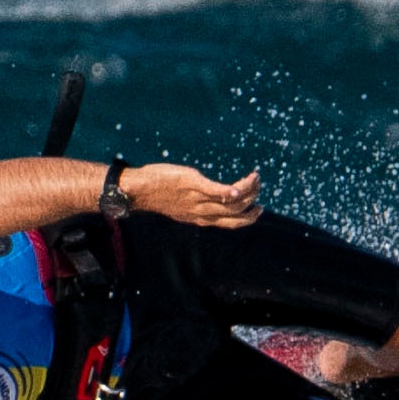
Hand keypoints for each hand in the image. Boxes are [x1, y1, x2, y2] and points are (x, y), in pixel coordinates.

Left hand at [123, 164, 262, 228]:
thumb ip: (196, 205)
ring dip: (248, 189)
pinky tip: (239, 189)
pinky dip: (229, 191)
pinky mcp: (193, 184)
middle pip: (236, 212)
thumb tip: (206, 200)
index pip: (231, 222)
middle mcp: (202, 212)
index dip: (248, 218)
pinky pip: (215, 191)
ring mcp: (198, 199)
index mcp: (201, 218)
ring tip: (255, 177)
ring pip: (231, 201)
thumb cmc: (159, 195)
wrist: (139, 190)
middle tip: (259, 186)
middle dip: (253, 201)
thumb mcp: (181, 205)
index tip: (259, 208)